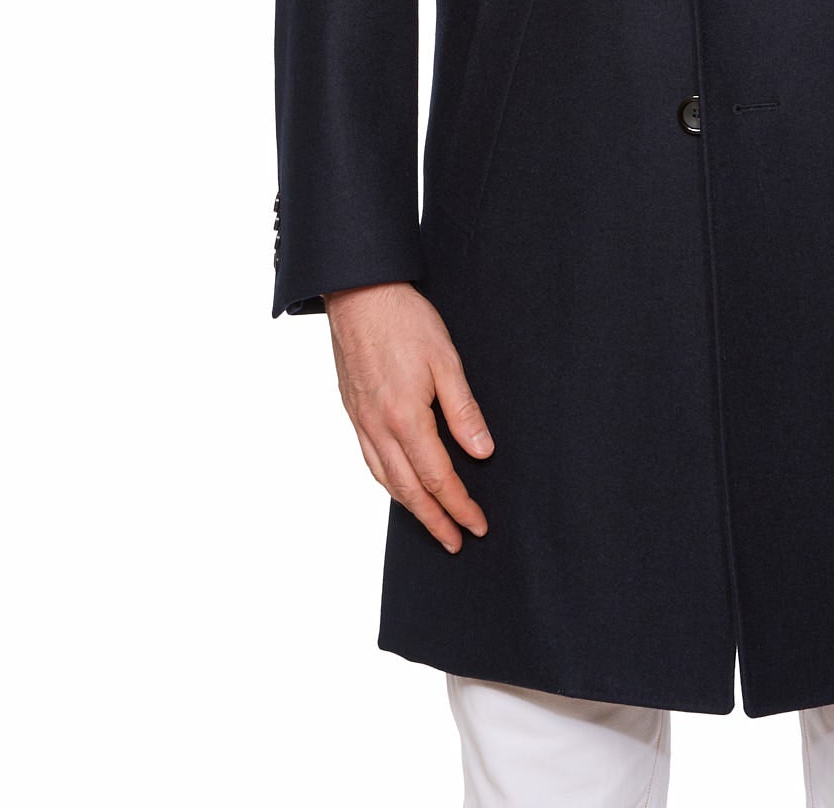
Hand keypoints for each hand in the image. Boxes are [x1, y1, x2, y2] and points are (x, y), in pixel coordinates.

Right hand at [323, 281, 492, 552]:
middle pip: (409, 488)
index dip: (458, 505)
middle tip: (455, 541)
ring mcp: (361, 420)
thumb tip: (481, 453)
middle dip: (434, 519)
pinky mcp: (352, 409)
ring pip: (385, 478)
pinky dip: (387, 481)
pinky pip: (369, 459)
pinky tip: (397, 483)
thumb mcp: (447, 361)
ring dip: (409, 506)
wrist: (358, 293)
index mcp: (406, 418)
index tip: (476, 526)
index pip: (438, 477)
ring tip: (430, 522)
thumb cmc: (406, 320)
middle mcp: (378, 427)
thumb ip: (463, 411)